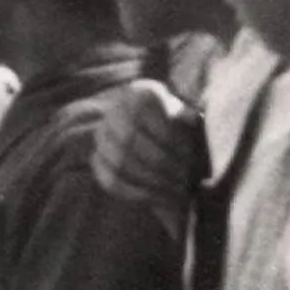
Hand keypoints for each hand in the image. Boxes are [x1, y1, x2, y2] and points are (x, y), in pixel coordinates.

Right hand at [88, 79, 205, 209]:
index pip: (142, 112)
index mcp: (139, 92)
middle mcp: (114, 111)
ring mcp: (102, 137)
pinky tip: (161, 197)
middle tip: (185, 177)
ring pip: (119, 163)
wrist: (164, 138)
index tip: (189, 153)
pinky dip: (139, 193)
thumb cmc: (183, 128)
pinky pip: (113, 182)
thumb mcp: (191, 118)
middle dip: (161, 162)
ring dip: (152, 180)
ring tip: (177, 189)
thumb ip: (190, 117)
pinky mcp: (98, 162)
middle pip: (128, 140)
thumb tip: (191, 118)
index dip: (165, 135)